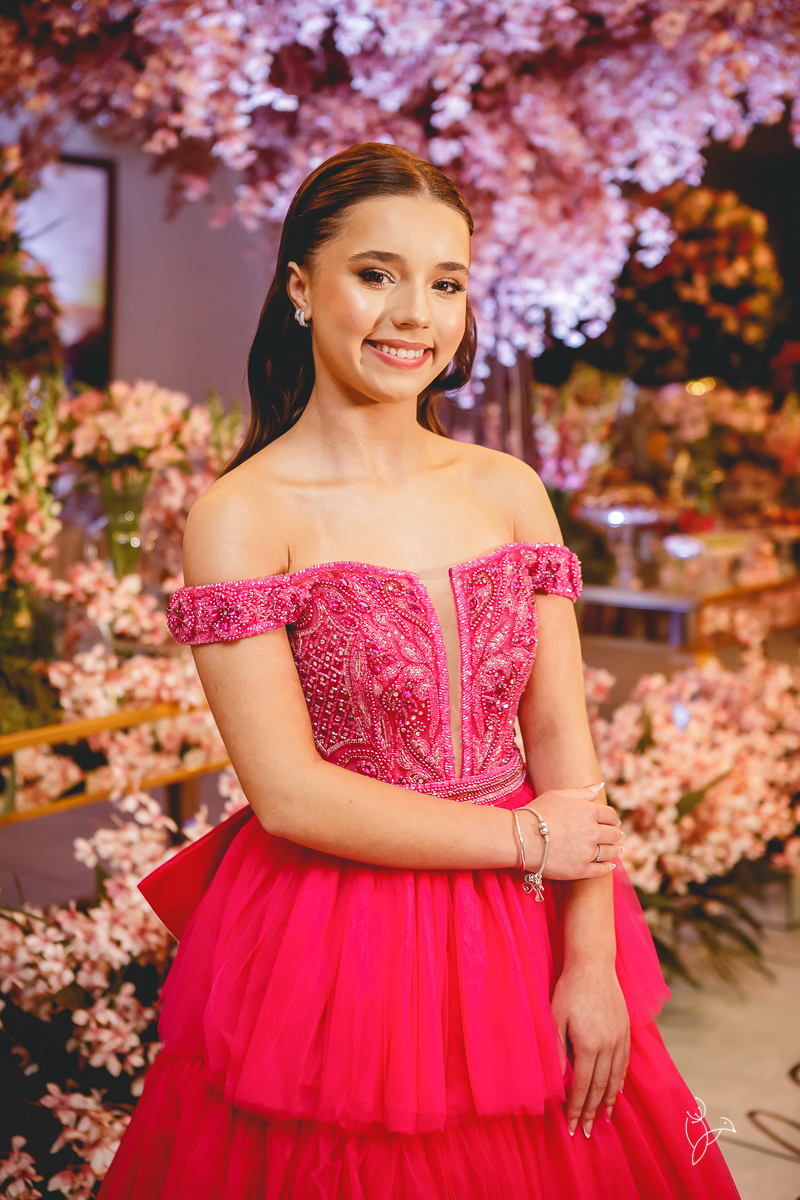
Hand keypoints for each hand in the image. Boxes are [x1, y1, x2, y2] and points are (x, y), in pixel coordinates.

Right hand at [519, 785, 623, 880]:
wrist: (520, 838)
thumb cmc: (536, 813)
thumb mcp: (558, 795)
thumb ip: (582, 792)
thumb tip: (600, 787)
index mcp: (589, 811)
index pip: (611, 815)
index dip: (613, 818)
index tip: (613, 822)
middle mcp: (592, 831)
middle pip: (613, 834)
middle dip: (616, 834)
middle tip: (616, 836)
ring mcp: (587, 852)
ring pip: (610, 852)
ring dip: (615, 850)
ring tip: (616, 851)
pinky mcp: (581, 870)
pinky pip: (601, 869)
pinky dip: (608, 867)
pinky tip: (609, 865)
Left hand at [551, 962, 629, 1138]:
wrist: (594, 964)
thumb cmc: (569, 989)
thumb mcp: (555, 1018)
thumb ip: (556, 1050)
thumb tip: (556, 1080)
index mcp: (588, 1045)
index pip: (582, 1086)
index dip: (577, 1109)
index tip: (573, 1127)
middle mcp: (608, 1046)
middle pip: (601, 1088)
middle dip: (593, 1112)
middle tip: (588, 1132)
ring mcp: (620, 1038)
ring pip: (616, 1078)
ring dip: (610, 1101)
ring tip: (606, 1118)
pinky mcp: (626, 1030)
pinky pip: (625, 1062)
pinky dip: (621, 1080)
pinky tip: (619, 1091)